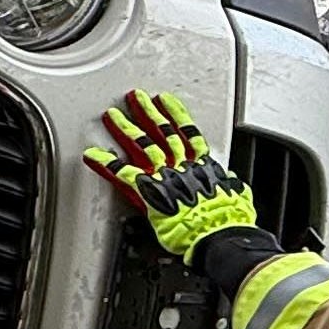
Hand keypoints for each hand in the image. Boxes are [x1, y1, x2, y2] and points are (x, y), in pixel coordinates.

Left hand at [82, 88, 261, 258]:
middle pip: (161, 131)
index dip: (176, 115)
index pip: (186, 133)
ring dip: (126, 129)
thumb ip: (228, 188)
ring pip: (141, 145)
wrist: (217, 231)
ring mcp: (163, 176)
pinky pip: (122, 174)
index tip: (167, 102)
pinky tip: (93, 155)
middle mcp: (181, 165)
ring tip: (113, 115)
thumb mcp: (235, 198)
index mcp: (201, 166)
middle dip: (147, 112)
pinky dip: (106, 164)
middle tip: (136, 98)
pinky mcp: (148, 191)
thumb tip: (233, 186)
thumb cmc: (229, 220)